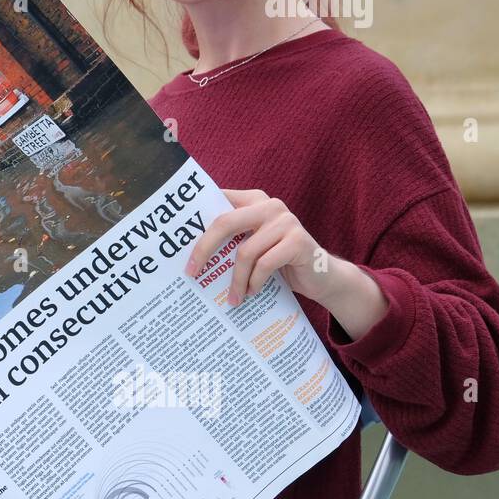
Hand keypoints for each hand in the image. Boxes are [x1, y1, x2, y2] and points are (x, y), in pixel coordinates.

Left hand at [185, 189, 332, 305]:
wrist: (323, 276)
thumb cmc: (279, 261)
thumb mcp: (253, 245)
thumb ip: (231, 238)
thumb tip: (188, 253)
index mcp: (254, 200)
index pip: (218, 201)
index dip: (196, 217)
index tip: (175, 238)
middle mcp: (269, 205)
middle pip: (224, 222)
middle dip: (203, 249)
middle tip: (191, 273)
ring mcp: (286, 221)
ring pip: (244, 251)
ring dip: (234, 279)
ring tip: (231, 298)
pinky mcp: (298, 241)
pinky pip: (264, 265)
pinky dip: (253, 282)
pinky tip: (251, 293)